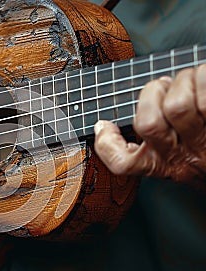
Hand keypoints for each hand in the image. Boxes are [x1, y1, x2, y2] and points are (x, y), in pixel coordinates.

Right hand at [94, 65, 205, 188]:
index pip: (124, 164)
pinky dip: (204, 74)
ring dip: (183, 80)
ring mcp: (204, 141)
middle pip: (148, 123)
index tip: (105, 125)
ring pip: (178, 104)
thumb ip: (151, 142)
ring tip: (193, 79)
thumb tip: (112, 123)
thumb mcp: (177, 160)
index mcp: (163, 166)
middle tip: (165, 85)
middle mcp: (182, 157)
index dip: (107, 144)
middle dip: (152, 92)